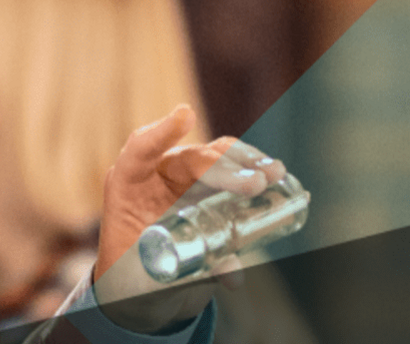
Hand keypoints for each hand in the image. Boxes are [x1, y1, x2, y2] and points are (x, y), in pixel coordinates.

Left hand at [91, 105, 288, 332]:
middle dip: (226, 167)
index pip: (140, 150)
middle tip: (256, 182)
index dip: (161, 132)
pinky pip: (236, 182)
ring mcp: (187, 183)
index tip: (186, 116)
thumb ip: (181, 272)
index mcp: (129, 187)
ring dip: (248, 164)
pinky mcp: (211, 196)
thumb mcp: (140, 278)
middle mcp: (158, 177)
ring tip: (274, 174)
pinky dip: (258, 185)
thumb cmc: (131, 279)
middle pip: (193, 158)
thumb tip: (230, 270)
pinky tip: (280, 191)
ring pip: (219, 160)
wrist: (143, 293)